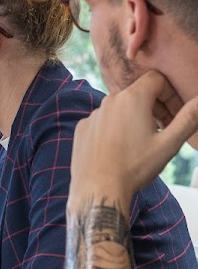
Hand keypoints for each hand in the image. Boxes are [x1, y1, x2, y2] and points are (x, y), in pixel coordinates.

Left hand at [69, 71, 197, 205]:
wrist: (99, 189)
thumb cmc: (135, 167)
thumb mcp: (169, 143)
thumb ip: (189, 118)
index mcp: (132, 98)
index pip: (156, 79)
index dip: (170, 94)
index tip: (174, 115)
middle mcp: (109, 101)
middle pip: (137, 93)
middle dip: (154, 106)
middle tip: (163, 129)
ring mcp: (92, 114)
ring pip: (119, 108)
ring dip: (134, 118)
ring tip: (141, 142)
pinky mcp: (82, 128)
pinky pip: (103, 121)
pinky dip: (114, 129)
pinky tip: (120, 148)